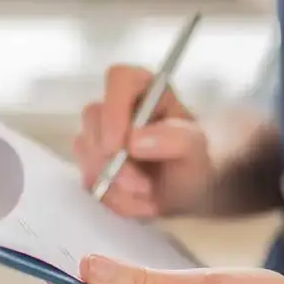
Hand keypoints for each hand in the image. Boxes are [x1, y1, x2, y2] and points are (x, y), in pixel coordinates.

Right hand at [74, 64, 214, 217]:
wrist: (194, 196)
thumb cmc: (198, 163)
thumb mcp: (197, 150)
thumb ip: (174, 139)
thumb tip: (133, 141)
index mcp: (147, 90)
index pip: (119, 79)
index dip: (113, 110)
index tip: (117, 146)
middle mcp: (120, 107)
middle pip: (93, 118)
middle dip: (112, 159)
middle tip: (142, 185)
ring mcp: (102, 135)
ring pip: (85, 152)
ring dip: (115, 184)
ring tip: (149, 196)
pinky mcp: (95, 163)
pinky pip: (89, 180)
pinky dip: (114, 199)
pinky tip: (139, 203)